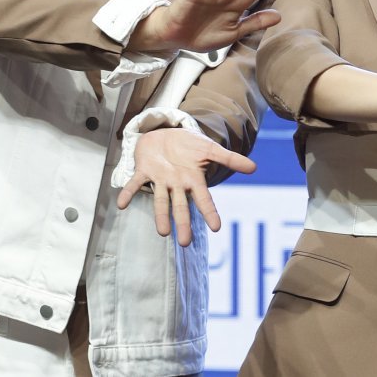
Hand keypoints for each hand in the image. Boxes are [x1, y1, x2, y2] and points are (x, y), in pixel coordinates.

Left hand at [115, 127, 255, 245]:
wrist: (165, 134)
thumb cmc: (189, 145)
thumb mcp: (210, 149)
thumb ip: (229, 158)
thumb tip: (254, 167)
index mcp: (193, 180)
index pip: (203, 199)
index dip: (209, 212)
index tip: (217, 228)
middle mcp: (176, 184)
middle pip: (181, 207)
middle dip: (182, 223)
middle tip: (184, 243)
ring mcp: (160, 179)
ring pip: (160, 200)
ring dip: (160, 216)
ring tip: (163, 232)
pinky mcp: (144, 171)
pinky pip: (136, 183)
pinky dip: (129, 193)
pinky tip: (122, 203)